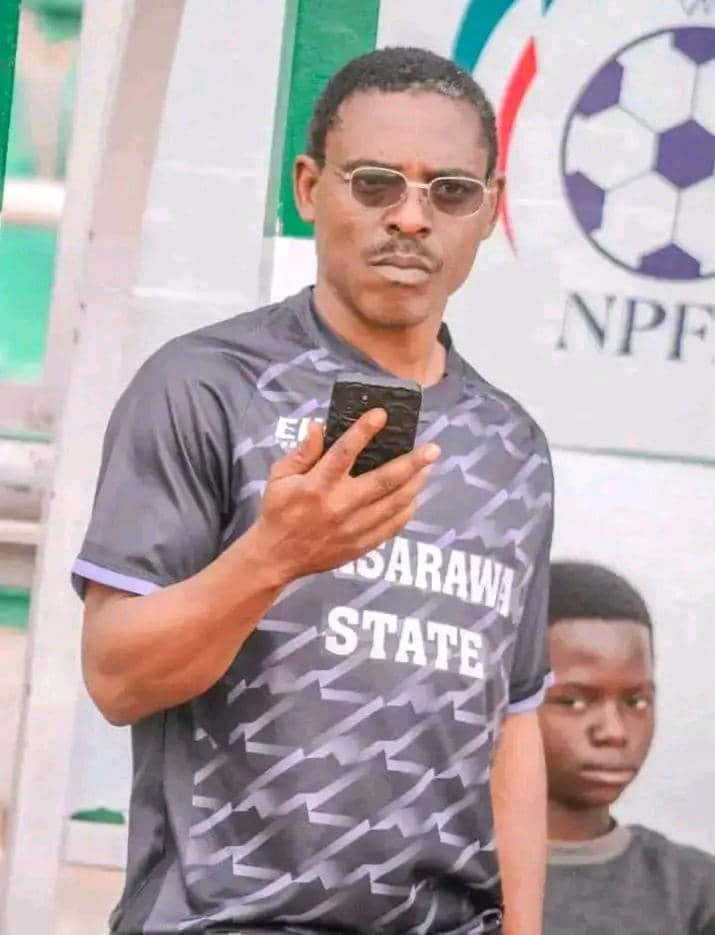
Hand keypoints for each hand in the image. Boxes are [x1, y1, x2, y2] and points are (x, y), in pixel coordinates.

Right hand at [254, 409, 439, 584]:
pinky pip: (391, 527)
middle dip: (411, 463)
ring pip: (393, 504)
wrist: (277, 557)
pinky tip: (413, 498)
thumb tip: (319, 425)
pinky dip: (406, 511)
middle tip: (432, 450)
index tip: (382, 414)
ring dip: (414, 485)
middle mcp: (338, 505)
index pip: (344, 453)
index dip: (364, 431)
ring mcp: (352, 528)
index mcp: (317, 485)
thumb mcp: (279, 477)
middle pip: (382, 481)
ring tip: (428, 469)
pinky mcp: (360, 545)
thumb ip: (302, 452)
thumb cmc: (279, 511)